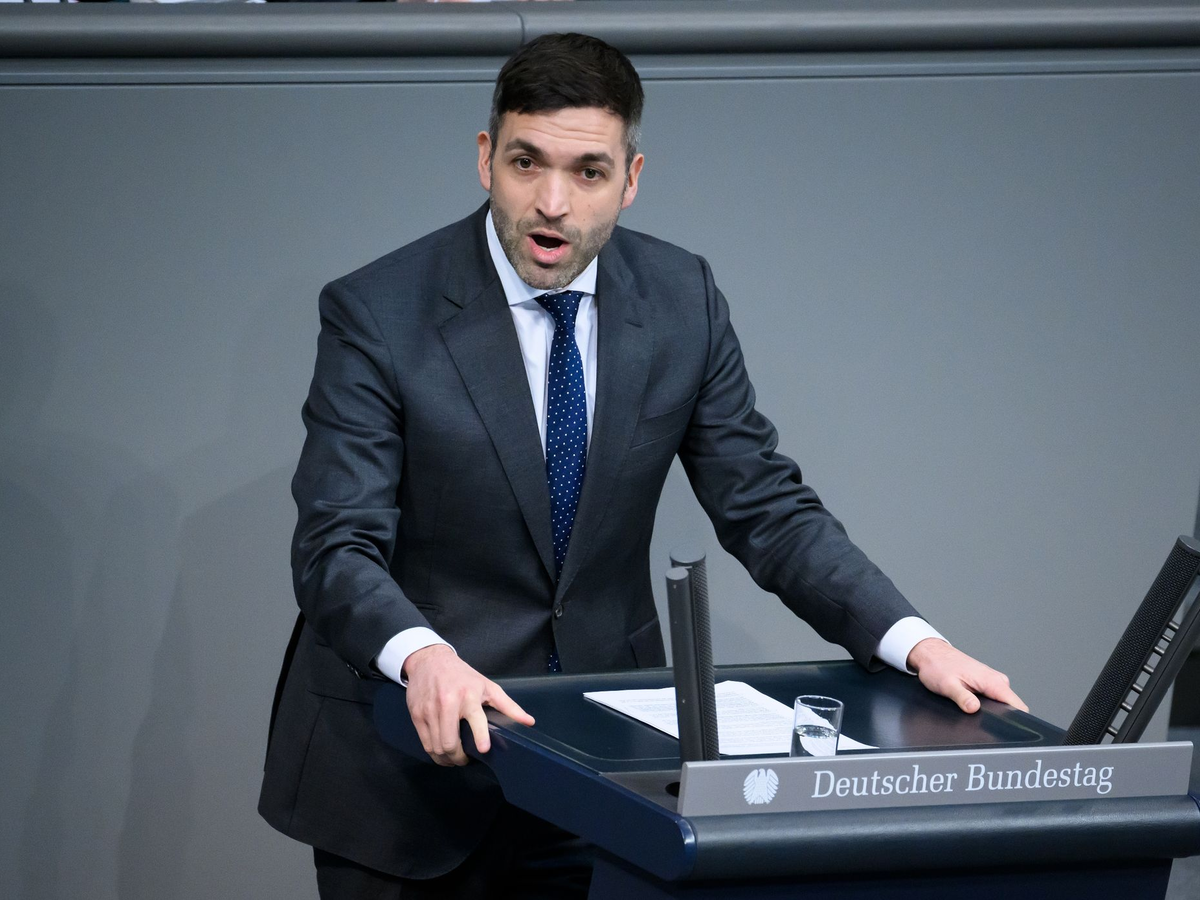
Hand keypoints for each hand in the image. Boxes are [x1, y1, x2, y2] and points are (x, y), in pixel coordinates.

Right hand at [403, 645, 534, 766]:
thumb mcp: (487, 686)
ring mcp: (429, 710)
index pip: (475, 719)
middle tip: (465, 760)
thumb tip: (529, 722)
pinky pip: (425, 743)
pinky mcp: (416, 715)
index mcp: (468, 696)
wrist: (429, 661)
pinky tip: (441, 752)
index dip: (480, 736)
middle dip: (459, 758)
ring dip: (446, 759)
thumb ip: (508, 706)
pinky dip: (434, 753)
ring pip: (436, 747)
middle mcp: (447, 703)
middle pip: (449, 743)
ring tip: (454, 758)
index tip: (483, 749)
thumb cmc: (461, 675)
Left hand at [906, 638, 1028, 713]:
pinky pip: (994, 697)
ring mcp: (992, 680)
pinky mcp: (986, 682)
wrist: (932, 653)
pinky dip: (986, 704)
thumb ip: (962, 698)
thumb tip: (974, 708)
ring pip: (1002, 703)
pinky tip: (971, 704)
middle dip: (1000, 717)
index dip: (1015, 720)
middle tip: (979, 719)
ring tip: (972, 709)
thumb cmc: (938, 666)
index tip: (1004, 728)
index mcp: (992, 681)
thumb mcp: (947, 685)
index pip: (1017, 705)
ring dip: (991, 710)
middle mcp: (996, 680)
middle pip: (1011, 707)